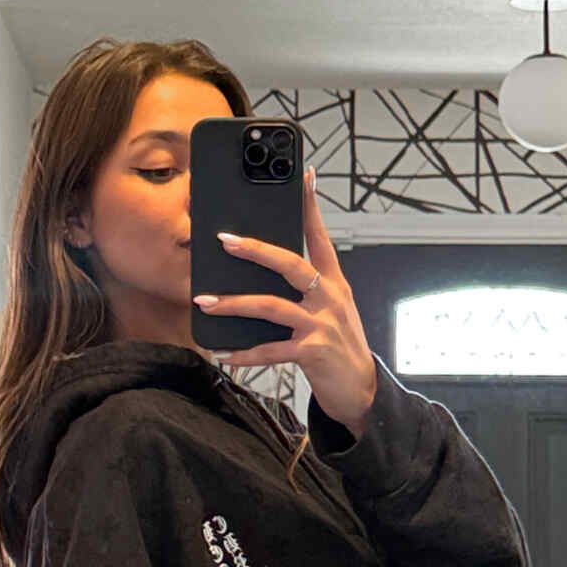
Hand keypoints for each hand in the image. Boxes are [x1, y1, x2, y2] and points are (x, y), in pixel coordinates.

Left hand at [193, 166, 378, 437]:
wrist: (361, 390)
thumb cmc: (338, 345)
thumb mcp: (330, 309)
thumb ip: (308, 287)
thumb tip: (266, 268)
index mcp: (334, 282)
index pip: (321, 237)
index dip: (312, 206)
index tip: (304, 175)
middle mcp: (329, 298)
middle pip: (290, 264)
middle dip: (255, 250)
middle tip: (224, 239)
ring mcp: (322, 325)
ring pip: (271, 306)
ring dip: (234, 303)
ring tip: (205, 301)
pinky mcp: (312, 353)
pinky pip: (271, 350)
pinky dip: (245, 353)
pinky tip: (224, 354)